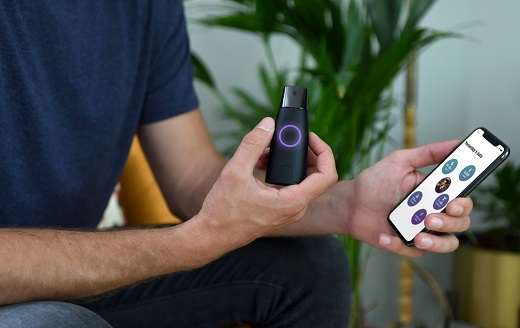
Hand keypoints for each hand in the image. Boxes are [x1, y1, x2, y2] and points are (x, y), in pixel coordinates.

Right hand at [197, 117, 337, 249]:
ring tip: (265, 153)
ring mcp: (289, 210)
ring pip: (301, 179)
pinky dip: (280, 170)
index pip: (327, 175)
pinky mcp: (280, 210)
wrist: (212, 235)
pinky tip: (260, 163)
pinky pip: (290, 186)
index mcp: (292, 202)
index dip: (323, 151)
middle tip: (285, 139)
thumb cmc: (223, 211)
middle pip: (315, 174)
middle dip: (301, 152)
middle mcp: (295, 208)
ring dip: (287, 161)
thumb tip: (268, 124)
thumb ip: (253, 144)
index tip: (309, 138)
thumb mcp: (235, 172)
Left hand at [345, 140, 472, 257]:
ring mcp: (423, 230)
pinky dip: (399, 245)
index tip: (453, 202)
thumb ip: (429, 153)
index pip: (463, 200)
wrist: (351, 203)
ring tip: (418, 236)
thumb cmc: (376, 181)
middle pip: (461, 223)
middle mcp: (434, 212)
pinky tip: (384, 235)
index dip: (464, 204)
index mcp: (437, 193)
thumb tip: (457, 143)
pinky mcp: (408, 245)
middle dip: (450, 222)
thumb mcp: (400, 161)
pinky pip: (415, 252)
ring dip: (437, 243)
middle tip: (430, 218)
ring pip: (447, 244)